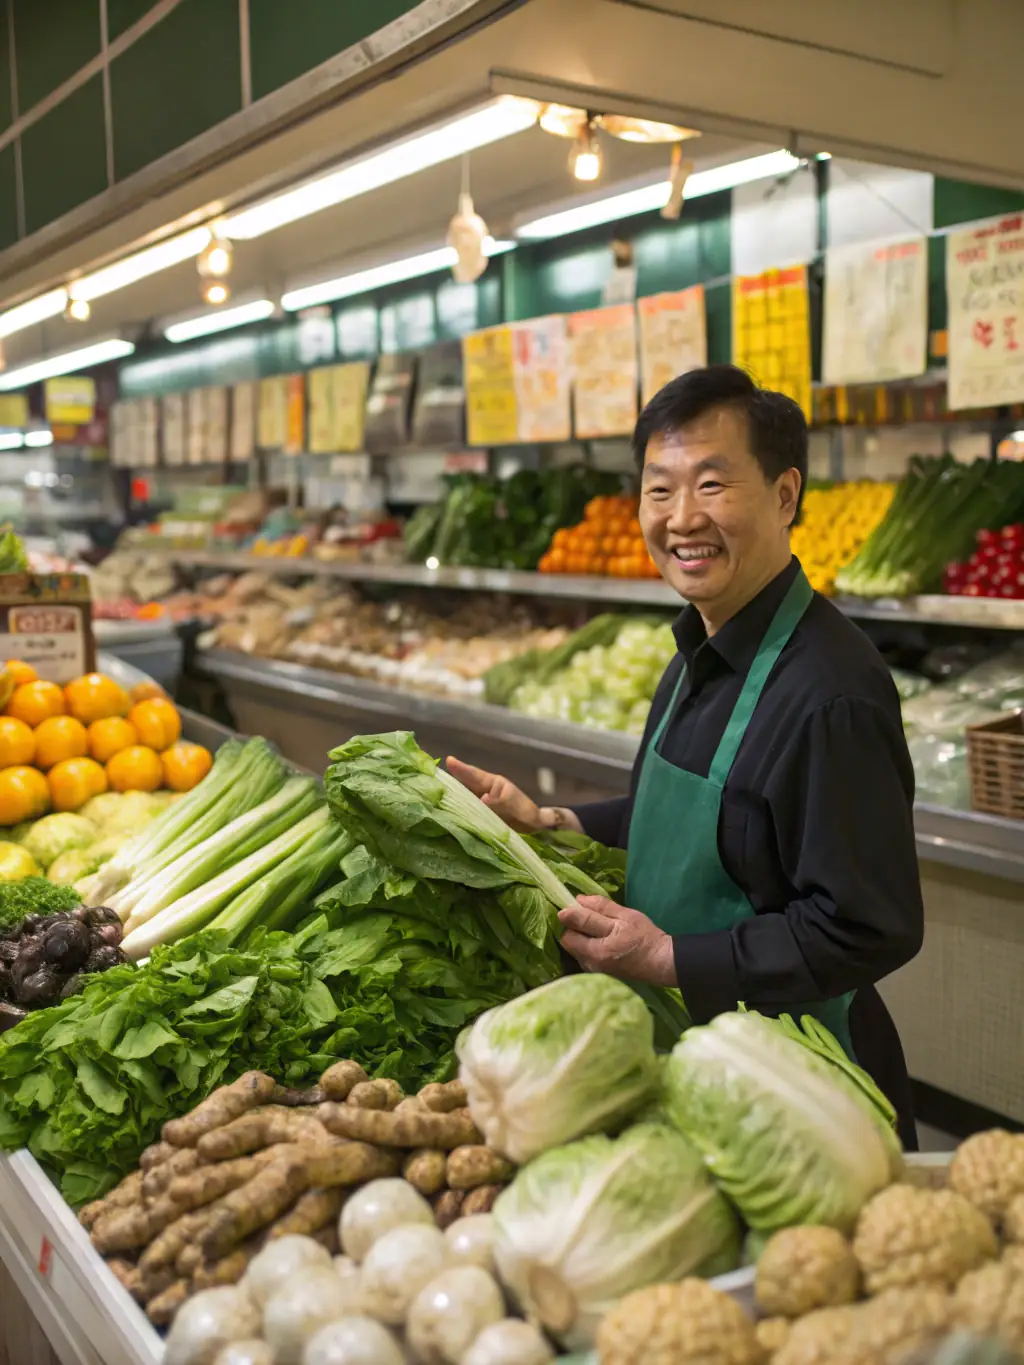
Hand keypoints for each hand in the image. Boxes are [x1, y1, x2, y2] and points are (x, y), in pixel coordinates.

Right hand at [445, 756, 544, 832]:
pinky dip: (459, 810)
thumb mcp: (512, 806)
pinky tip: (447, 812)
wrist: (533, 826)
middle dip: (450, 781)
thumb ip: (497, 804)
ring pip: (465, 798)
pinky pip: (468, 811)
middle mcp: (484, 791)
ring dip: (453, 797)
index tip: (449, 760)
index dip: (462, 768)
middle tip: (432, 776)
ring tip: (435, 793)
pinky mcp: (481, 815)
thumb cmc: (525, 812)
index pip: (475, 774)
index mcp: (493, 784)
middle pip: (465, 785)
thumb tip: (481, 800)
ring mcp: (482, 803)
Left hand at [558, 895, 676, 986]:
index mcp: (598, 948)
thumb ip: (600, 907)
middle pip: (568, 940)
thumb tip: (577, 900)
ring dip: (579, 937)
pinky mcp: (595, 973)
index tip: (574, 904)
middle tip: (588, 917)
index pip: (572, 928)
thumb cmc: (645, 937)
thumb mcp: (626, 916)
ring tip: (597, 929)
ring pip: (573, 948)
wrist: (660, 962)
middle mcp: (591, 962)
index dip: (570, 913)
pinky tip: (599, 940)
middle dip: (573, 927)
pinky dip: (585, 945)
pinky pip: (581, 955)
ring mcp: (592, 970)